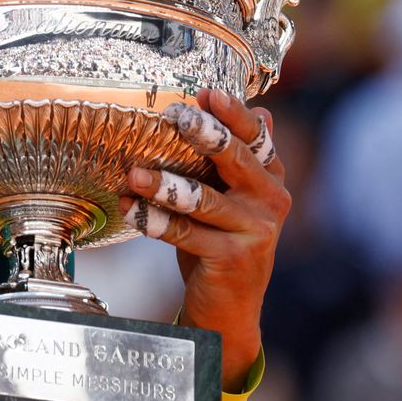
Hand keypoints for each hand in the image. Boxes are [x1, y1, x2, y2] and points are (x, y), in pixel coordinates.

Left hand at [119, 88, 290, 391]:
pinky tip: (130, 209)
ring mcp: (255, 230)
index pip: (256, 136)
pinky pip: (186, 234)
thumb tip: (262, 110)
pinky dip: (153, 221)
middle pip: (235, 158)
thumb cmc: (222, 241)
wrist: (229, 306)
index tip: (204, 93)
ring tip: (133, 174)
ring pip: (203, 198)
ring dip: (163, 184)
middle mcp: (271, 200)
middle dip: (203, 134)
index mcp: (271, 177)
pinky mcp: (233, 259)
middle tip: (172, 117)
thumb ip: (238, 159)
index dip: (233, 113)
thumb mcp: (232, 197)